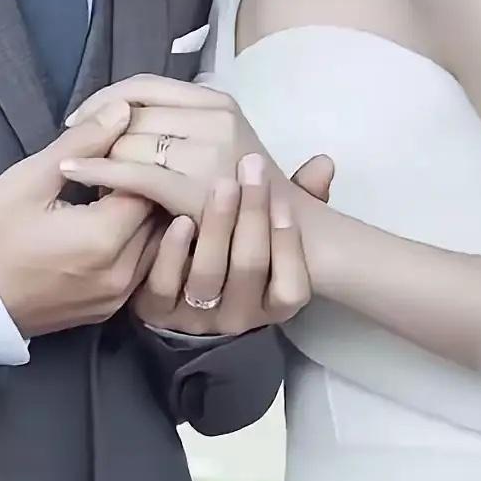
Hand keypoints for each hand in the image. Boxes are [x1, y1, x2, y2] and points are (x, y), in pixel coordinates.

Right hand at [0, 102, 163, 339]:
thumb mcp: (31, 178)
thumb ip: (83, 142)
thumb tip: (123, 109)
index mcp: (105, 238)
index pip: (149, 187)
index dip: (136, 163)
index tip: (116, 151)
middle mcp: (121, 273)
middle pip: (159, 218)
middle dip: (146, 190)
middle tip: (120, 169)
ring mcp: (116, 298)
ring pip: (154, 246)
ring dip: (144, 219)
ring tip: (115, 197)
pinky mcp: (107, 310)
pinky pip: (139, 271)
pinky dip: (134, 246)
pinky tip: (110, 228)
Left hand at [61, 75, 334, 225]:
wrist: (290, 238)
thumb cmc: (246, 191)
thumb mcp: (220, 140)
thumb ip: (181, 119)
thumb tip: (123, 105)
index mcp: (218, 101)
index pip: (146, 85)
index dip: (105, 99)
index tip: (77, 117)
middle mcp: (216, 117)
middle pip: (132, 114)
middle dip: (101, 134)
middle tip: (83, 155)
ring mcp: (209, 152)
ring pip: (128, 143)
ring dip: (102, 160)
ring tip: (91, 179)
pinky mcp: (195, 187)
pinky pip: (133, 173)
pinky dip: (97, 171)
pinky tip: (73, 173)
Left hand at [132, 154, 311, 335]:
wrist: (172, 286)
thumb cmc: (231, 249)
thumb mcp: (265, 228)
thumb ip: (297, 200)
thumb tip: (323, 164)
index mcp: (270, 303)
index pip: (291, 288)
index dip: (289, 245)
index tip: (284, 199)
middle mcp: (237, 315)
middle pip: (249, 269)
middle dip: (252, 214)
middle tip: (250, 168)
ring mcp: (195, 316)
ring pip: (208, 275)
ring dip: (217, 226)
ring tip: (222, 185)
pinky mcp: (156, 311)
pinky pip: (164, 286)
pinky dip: (174, 251)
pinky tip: (180, 218)